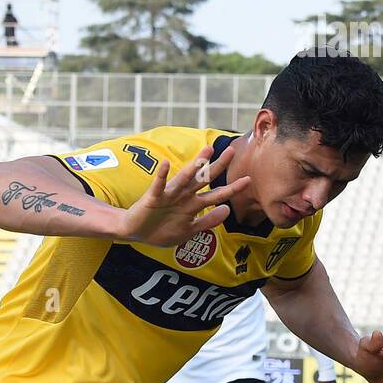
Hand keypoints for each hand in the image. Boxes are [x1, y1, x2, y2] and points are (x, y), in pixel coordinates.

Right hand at [119, 145, 250, 248]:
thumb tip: (227, 210)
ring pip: (184, 179)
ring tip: (205, 153)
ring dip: (194, 166)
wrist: (135, 232)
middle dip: (217, 167)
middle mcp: (183, 196)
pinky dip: (161, 176)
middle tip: (231, 151)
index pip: (216, 195)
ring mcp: (169, 196)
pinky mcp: (153, 198)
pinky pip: (158, 186)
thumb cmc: (161, 230)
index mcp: (192, 205)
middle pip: (203, 180)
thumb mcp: (188, 230)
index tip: (248, 180)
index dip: (231, 189)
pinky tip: (165, 164)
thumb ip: (207, 221)